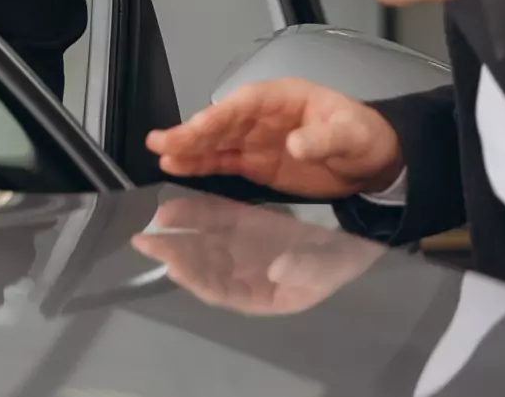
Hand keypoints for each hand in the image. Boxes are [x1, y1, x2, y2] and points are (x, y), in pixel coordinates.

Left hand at [132, 195, 384, 315]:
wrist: (358, 236)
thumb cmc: (347, 257)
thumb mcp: (335, 264)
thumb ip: (307, 268)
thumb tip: (278, 268)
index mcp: (270, 296)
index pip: (224, 292)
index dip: (198, 279)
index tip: (173, 265)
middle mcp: (252, 277)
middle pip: (207, 269)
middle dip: (177, 256)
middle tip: (147, 241)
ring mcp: (247, 252)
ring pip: (206, 245)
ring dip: (181, 234)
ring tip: (157, 220)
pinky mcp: (247, 228)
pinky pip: (217, 223)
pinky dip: (197, 215)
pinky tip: (179, 208)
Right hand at [146, 77, 402, 199]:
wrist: (372, 161)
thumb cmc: (363, 135)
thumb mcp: (350, 134)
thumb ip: (324, 138)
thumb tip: (296, 144)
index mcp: (283, 98)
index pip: (245, 103)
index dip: (220, 115)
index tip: (198, 127)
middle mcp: (263, 116)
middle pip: (222, 121)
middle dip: (193, 131)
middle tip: (163, 141)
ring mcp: (256, 140)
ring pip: (216, 142)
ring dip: (188, 147)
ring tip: (160, 152)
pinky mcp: (255, 163)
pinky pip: (223, 161)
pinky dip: (200, 165)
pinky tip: (178, 166)